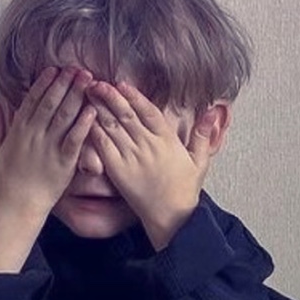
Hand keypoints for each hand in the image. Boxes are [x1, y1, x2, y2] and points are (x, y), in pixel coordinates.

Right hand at [0, 66, 96, 221]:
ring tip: (88, 80)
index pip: (32, 100)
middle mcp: (34, 136)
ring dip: (76, 96)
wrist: (17, 205)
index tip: (55, 69)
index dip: (44, 83)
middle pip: (51, 103)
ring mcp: (49, 148)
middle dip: (65, 83)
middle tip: (77, 68)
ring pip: (64, 117)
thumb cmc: (6, 179)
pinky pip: (75, 140)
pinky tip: (92, 111)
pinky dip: (83, 125)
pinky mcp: (64, 163)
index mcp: (18, 130)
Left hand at [86, 81, 213, 247]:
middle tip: (97, 82)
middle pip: (126, 115)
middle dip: (110, 96)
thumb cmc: (184, 190)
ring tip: (88, 94)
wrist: (171, 217)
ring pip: (112, 127)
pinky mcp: (118, 170)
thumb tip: (213, 111)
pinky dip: (94, 131)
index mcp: (167, 140)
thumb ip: (203, 135)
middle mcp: (148, 145)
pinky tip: (86, 120)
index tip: (122, 84)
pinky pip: (103, 146)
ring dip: (99, 109)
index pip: (148, 111)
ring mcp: (131, 157)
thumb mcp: (200, 161)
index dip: (134, 96)